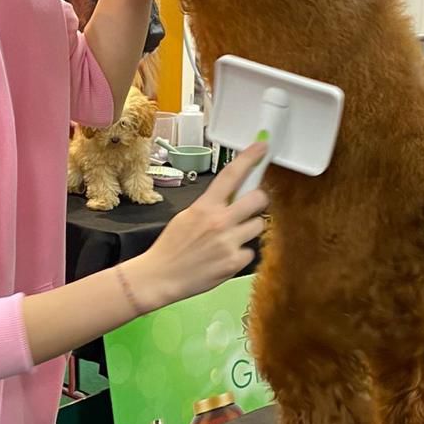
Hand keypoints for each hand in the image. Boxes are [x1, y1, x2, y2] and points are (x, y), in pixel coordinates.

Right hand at [125, 144, 268, 312]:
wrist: (161, 276)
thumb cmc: (171, 247)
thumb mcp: (186, 216)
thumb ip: (209, 206)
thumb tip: (229, 197)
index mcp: (205, 206)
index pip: (231, 175)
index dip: (250, 158)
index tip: (262, 147)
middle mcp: (220, 221)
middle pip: (259, 198)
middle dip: (258, 200)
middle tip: (251, 206)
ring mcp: (229, 242)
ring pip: (258, 225)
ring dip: (249, 229)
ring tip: (231, 237)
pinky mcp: (234, 263)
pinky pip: (250, 252)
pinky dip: (241, 254)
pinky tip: (224, 257)